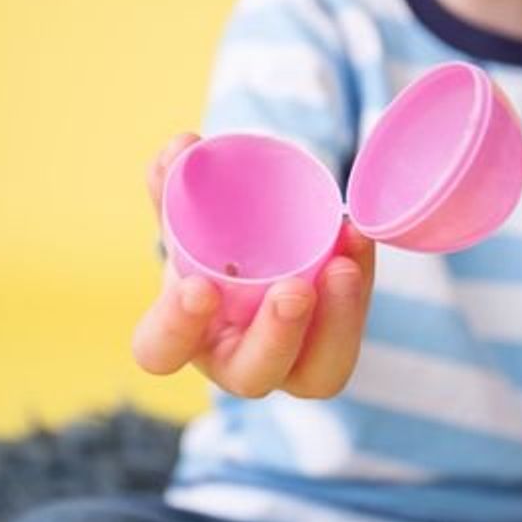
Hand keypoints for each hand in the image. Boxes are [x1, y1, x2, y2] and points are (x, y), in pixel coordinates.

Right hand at [133, 132, 375, 398]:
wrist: (252, 265)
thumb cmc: (208, 250)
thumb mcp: (187, 220)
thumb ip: (175, 186)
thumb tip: (181, 146)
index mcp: (183, 337)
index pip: (162, 350)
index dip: (176, 327)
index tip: (199, 288)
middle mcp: (234, 362)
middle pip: (252, 375)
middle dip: (275, 336)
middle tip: (293, 291)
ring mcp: (289, 364)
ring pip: (317, 372)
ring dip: (336, 319)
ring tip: (343, 265)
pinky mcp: (331, 350)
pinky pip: (349, 331)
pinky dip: (359, 287)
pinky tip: (358, 239)